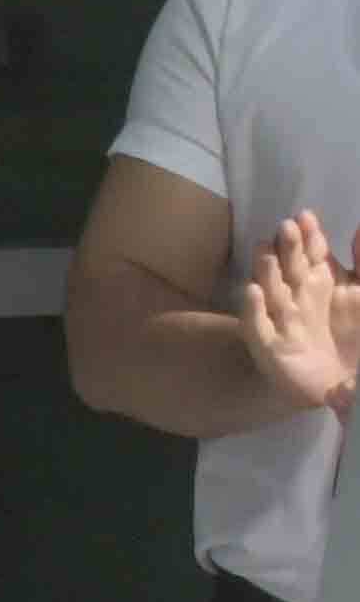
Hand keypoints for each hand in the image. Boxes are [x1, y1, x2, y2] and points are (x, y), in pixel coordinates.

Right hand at [244, 210, 353, 413]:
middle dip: (288, 249)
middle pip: (291, 269)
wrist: (351, 385)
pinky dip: (253, 310)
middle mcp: (300, 300)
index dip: (309, 237)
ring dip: (267, 273)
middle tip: (285, 227)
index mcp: (324, 285)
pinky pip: (258, 328)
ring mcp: (283, 324)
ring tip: (265, 252)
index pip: (313, 256)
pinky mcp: (271, 349)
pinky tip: (252, 292)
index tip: (305, 216)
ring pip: (272, 293)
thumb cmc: (358, 338)